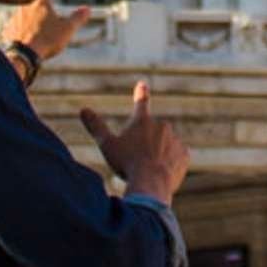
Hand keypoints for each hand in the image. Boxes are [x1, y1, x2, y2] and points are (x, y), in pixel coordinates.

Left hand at [9, 0, 91, 61]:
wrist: (23, 55)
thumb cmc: (47, 40)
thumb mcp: (67, 29)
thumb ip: (77, 18)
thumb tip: (87, 9)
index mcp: (40, 3)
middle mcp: (25, 8)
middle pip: (31, 0)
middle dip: (37, 2)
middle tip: (43, 6)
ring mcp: (14, 19)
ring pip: (22, 14)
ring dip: (27, 17)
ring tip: (35, 26)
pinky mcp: (8, 31)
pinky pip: (14, 27)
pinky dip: (19, 30)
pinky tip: (23, 37)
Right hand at [80, 79, 190, 203]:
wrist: (151, 183)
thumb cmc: (127, 163)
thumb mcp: (107, 145)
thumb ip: (96, 127)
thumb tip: (83, 110)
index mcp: (142, 122)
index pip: (141, 103)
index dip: (141, 93)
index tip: (143, 84)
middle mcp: (161, 126)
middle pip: (151, 134)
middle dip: (145, 146)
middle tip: (137, 162)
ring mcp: (175, 140)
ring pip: (164, 147)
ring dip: (157, 155)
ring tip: (148, 171)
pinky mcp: (184, 155)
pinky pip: (176, 158)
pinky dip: (169, 164)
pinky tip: (162, 174)